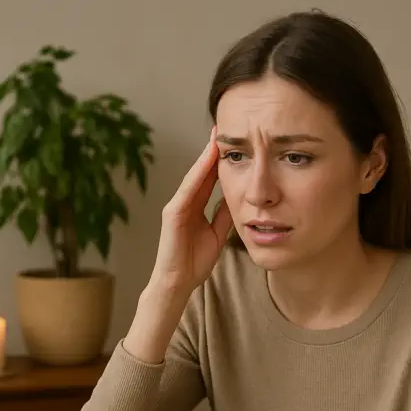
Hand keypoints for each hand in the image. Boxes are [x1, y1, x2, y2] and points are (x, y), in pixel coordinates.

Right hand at [149, 126, 232, 295]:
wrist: (179, 283)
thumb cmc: (194, 262)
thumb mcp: (217, 234)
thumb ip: (223, 215)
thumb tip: (237, 198)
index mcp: (195, 207)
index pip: (209, 178)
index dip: (220, 161)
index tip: (233, 143)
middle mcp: (184, 202)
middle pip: (200, 172)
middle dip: (211, 151)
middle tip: (222, 128)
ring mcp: (176, 206)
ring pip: (194, 176)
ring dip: (204, 157)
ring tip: (216, 137)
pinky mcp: (172, 214)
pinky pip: (187, 189)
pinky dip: (197, 174)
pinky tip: (207, 160)